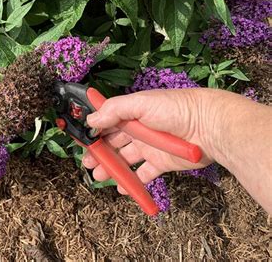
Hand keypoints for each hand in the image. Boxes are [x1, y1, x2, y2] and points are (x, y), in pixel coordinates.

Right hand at [82, 88, 221, 194]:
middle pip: (113, 143)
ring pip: (125, 159)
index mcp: (132, 113)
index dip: (94, 131)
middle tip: (88, 163)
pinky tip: (122, 188)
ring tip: (99, 176)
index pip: (107, 122)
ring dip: (111, 168)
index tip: (81, 141)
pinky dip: (132, 182)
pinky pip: (143, 174)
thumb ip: (114, 110)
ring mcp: (149, 147)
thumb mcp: (141, 103)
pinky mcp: (160, 163)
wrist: (210, 127)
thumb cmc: (175, 109)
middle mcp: (138, 130)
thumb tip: (91, 120)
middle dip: (99, 153)